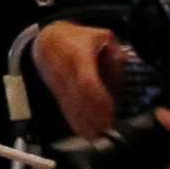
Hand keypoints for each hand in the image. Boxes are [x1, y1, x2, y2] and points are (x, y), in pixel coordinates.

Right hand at [31, 22, 121, 136]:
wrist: (46, 40)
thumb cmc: (76, 37)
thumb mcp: (100, 35)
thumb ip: (115, 52)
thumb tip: (124, 69)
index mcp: (78, 56)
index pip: (86, 82)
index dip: (99, 99)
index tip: (112, 109)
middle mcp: (65, 72)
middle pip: (78, 98)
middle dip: (93, 115)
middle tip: (108, 127)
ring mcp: (58, 83)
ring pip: (70, 105)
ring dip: (84, 122)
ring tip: (99, 133)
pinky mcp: (55, 91)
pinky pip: (64, 108)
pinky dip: (74, 121)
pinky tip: (85, 132)